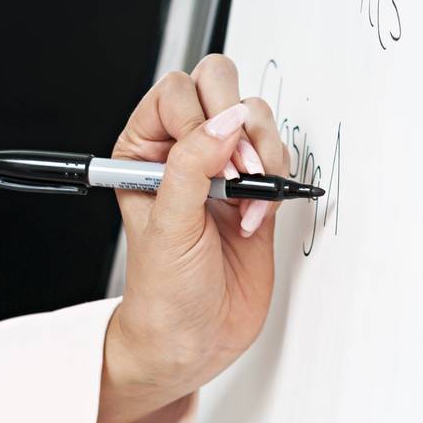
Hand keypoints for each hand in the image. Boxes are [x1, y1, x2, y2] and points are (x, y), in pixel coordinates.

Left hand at [95, 53, 285, 422]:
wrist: (194, 339)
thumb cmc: (163, 289)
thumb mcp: (168, 223)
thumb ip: (193, 165)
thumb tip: (226, 121)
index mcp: (144, 145)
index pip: (176, 93)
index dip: (199, 119)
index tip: (211, 163)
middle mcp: (184, 147)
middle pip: (217, 83)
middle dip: (235, 120)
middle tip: (236, 167)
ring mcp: (222, 163)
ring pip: (253, 114)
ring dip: (260, 152)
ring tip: (245, 197)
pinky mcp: (255, 185)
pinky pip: (278, 152)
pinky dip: (276, 180)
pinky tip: (254, 217)